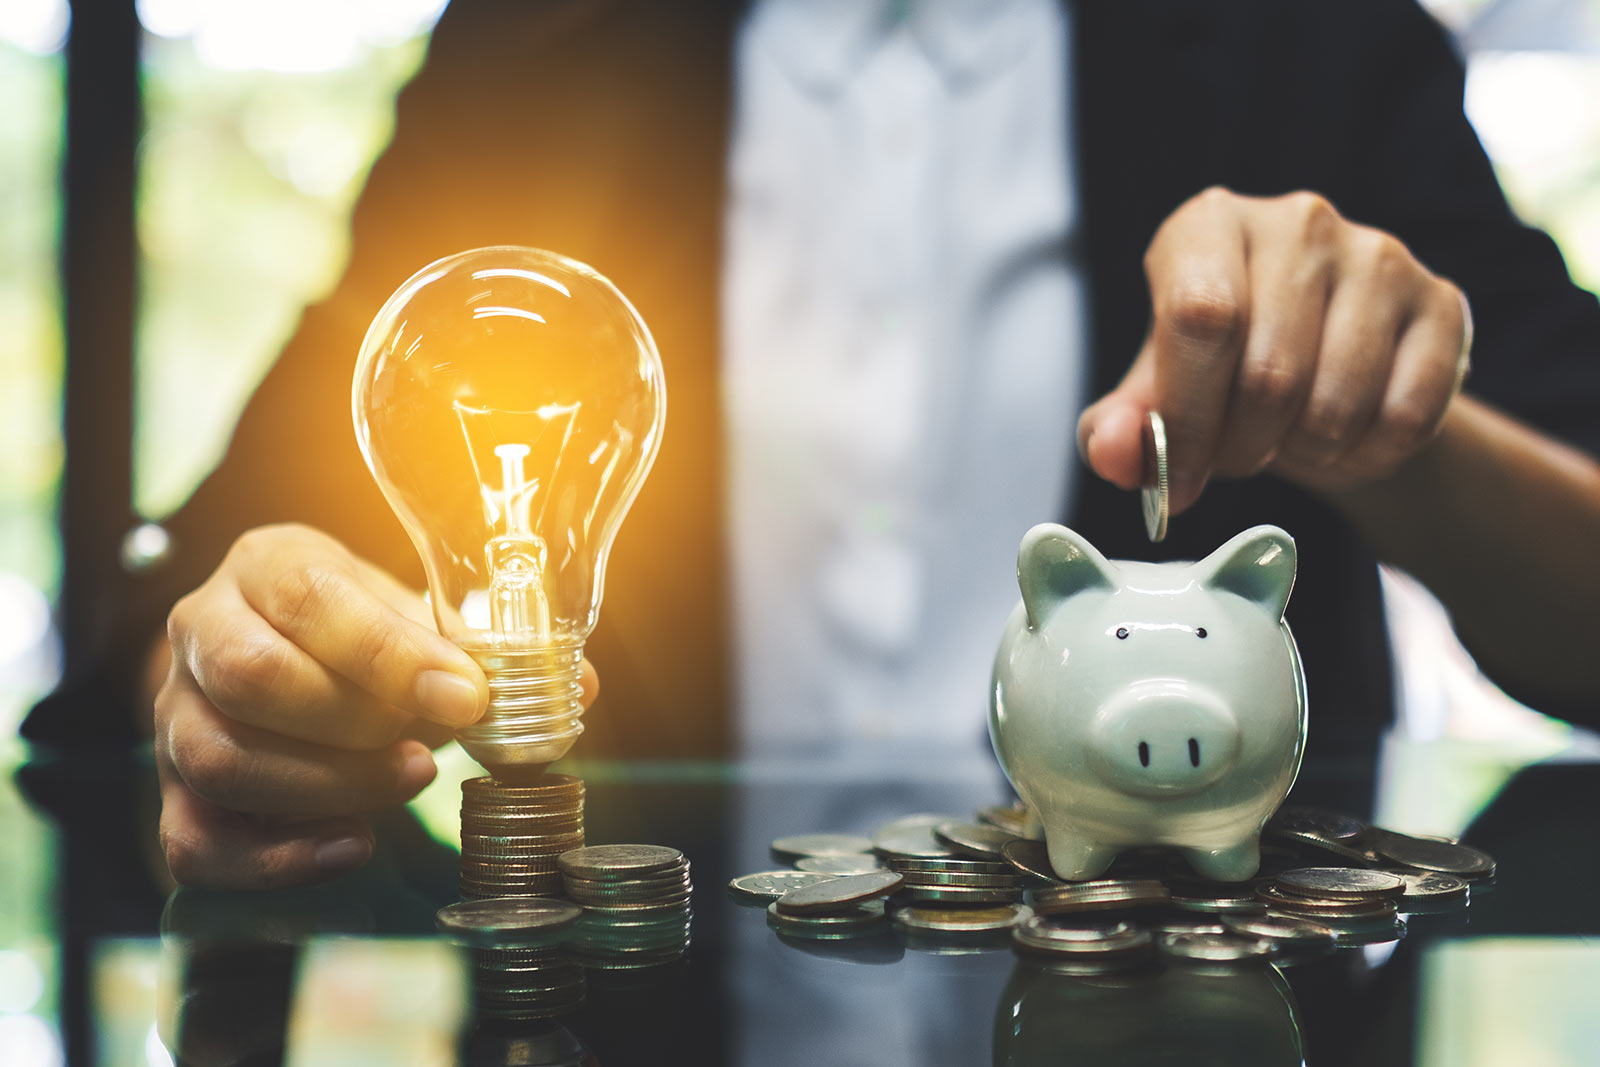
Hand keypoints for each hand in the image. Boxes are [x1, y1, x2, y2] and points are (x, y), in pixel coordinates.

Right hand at [154, 523, 596, 887]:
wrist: (275, 649)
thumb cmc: (355, 629)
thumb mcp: (412, 613)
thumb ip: (481, 646)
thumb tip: (575, 687)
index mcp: (269, 564)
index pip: (310, 597)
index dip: (388, 654)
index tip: (467, 695)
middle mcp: (203, 629)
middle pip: (254, 678)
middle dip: (356, 724)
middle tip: (430, 752)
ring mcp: (174, 713)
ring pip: (221, 757)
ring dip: (326, 787)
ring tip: (406, 784)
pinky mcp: (171, 790)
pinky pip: (195, 839)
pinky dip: (276, 857)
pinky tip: (350, 846)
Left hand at [1078, 188, 1471, 510]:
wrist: (1323, 366)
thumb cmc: (1221, 372)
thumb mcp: (1155, 395)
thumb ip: (1117, 427)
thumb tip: (1110, 453)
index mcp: (1207, 224)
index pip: (1199, 319)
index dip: (1186, 418)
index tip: (1179, 480)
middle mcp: (1297, 221)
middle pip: (1269, 373)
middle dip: (1242, 448)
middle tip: (1237, 459)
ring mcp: (1378, 254)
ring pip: (1337, 402)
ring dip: (1305, 454)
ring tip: (1288, 442)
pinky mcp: (1441, 301)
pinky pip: (1405, 415)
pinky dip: (1368, 457)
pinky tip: (1347, 440)